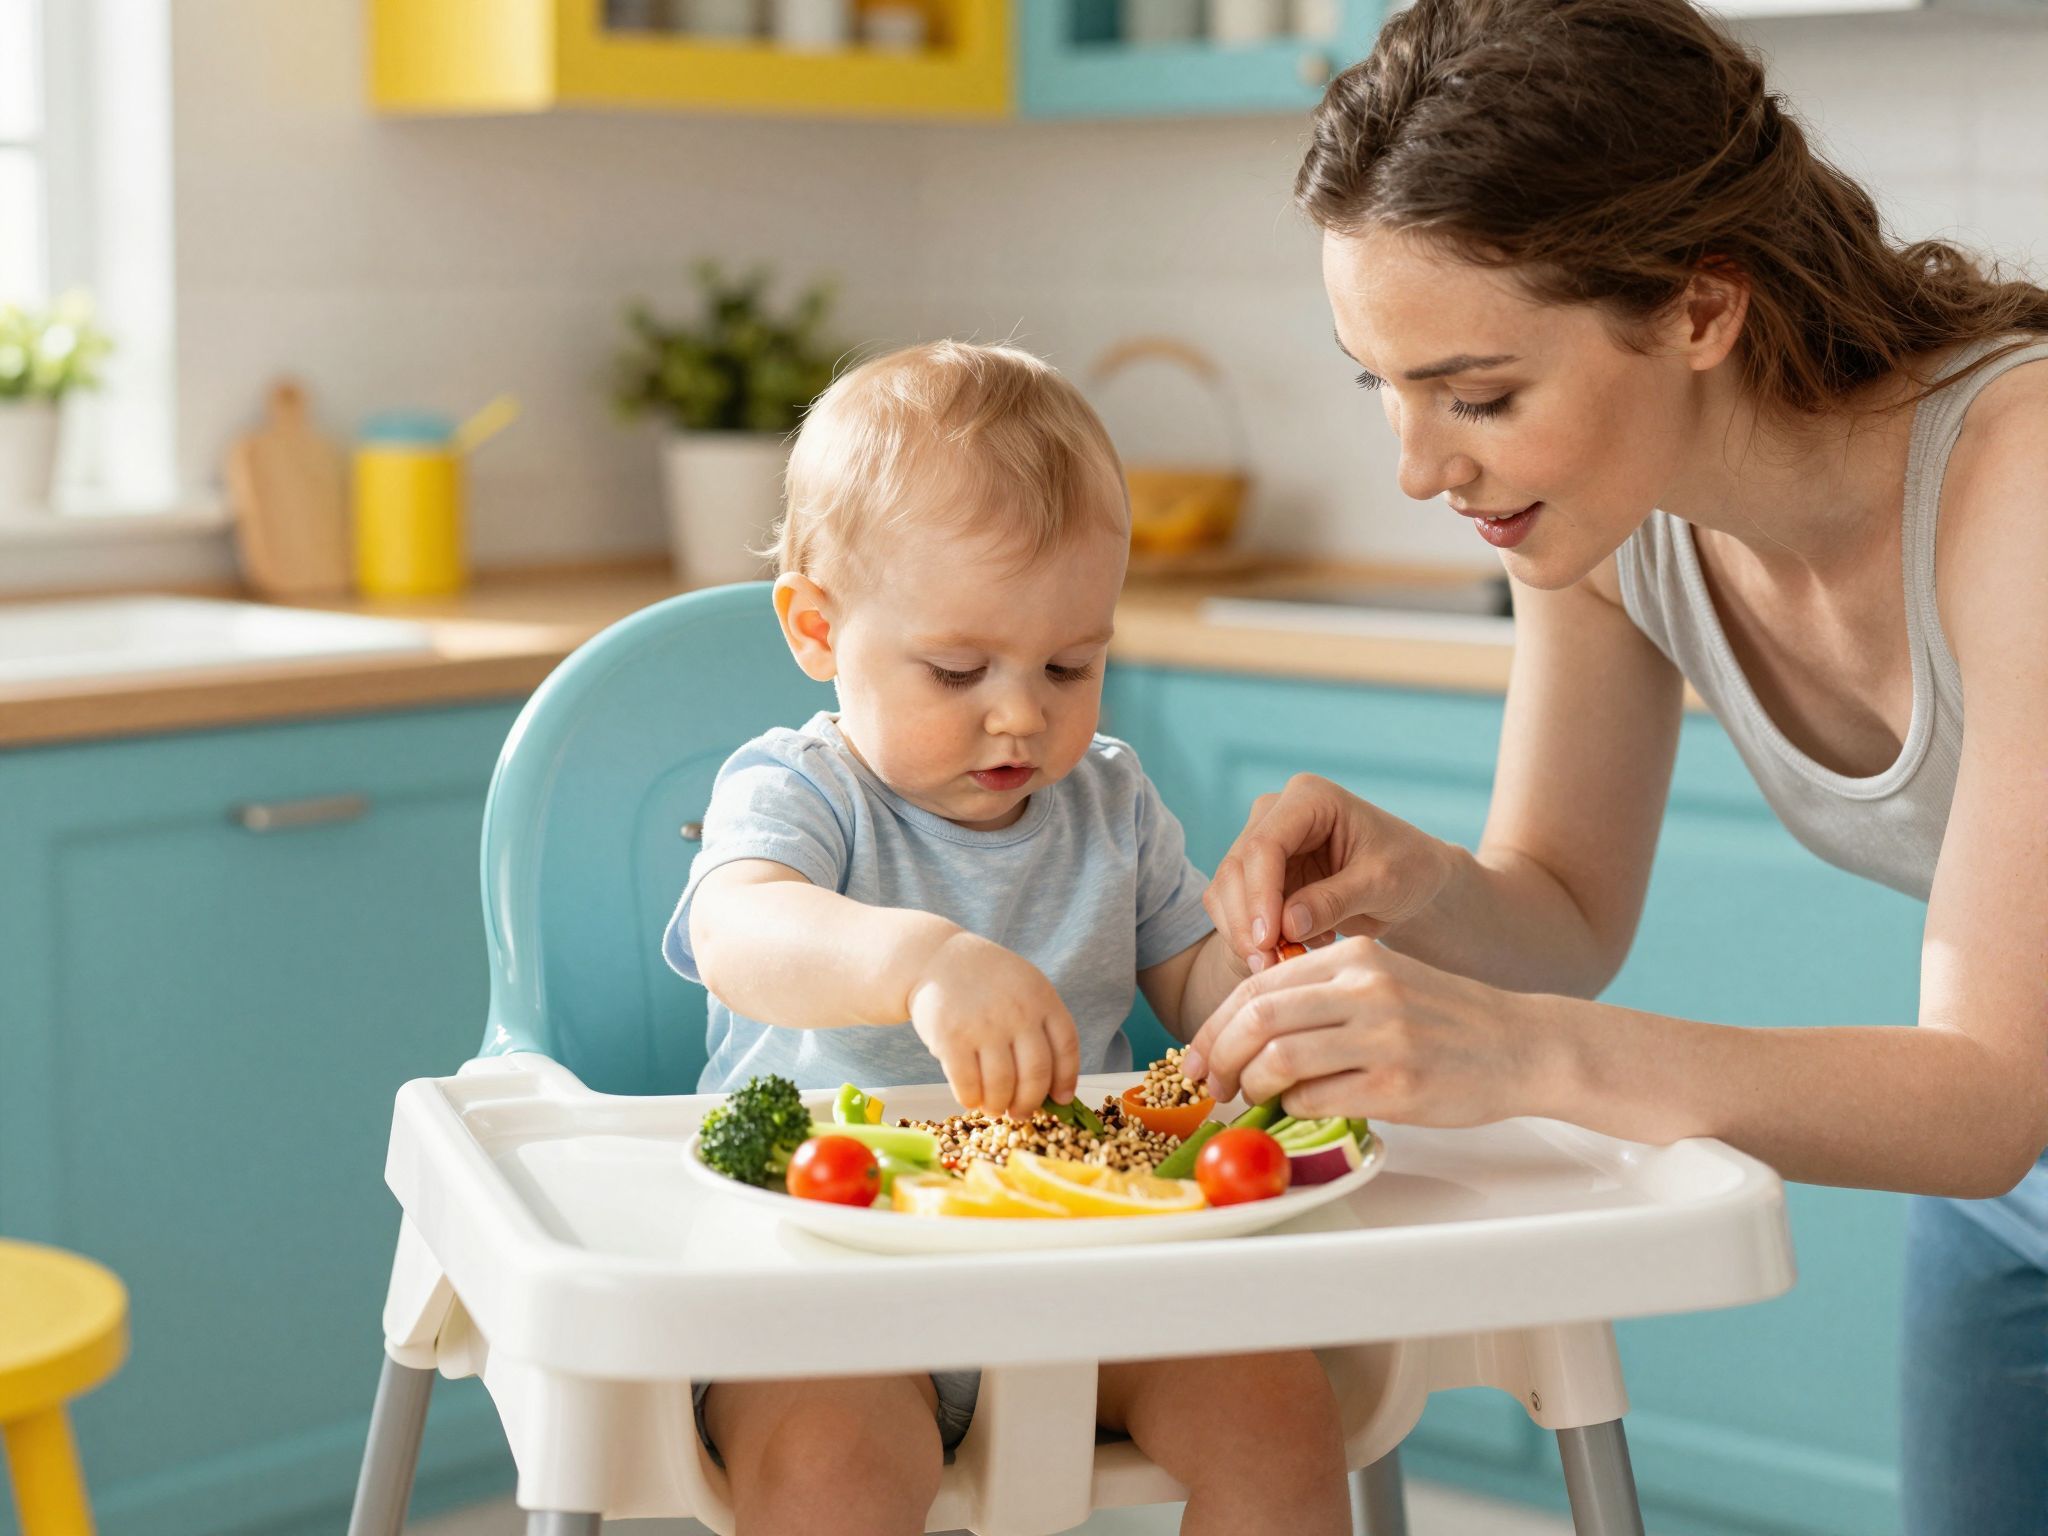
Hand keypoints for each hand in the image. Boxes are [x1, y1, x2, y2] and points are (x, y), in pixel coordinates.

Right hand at [907, 931, 1081, 1118]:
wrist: (936, 959)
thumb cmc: (986, 981)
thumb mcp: (1025, 987)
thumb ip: (1041, 1026)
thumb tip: (1054, 1087)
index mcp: (1042, 998)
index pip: (1066, 1048)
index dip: (1066, 1080)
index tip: (1061, 1099)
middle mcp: (1017, 1012)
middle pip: (1036, 1074)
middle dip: (1029, 1102)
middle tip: (1020, 1112)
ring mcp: (984, 1025)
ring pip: (1002, 1085)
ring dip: (999, 1105)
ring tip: (994, 1107)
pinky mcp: (951, 1038)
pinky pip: (967, 1084)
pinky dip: (971, 1099)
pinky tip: (971, 1098)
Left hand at [1182, 937, 1550, 1127]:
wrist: (1522, 1046)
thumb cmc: (1445, 1019)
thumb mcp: (1383, 981)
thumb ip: (1320, 996)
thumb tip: (1245, 1034)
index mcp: (1354, 957)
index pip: (1257, 985)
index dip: (1214, 1024)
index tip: (1196, 1053)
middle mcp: (1365, 990)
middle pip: (1257, 1019)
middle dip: (1216, 1056)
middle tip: (1208, 1083)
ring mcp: (1383, 1038)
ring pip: (1278, 1059)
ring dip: (1249, 1087)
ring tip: (1251, 1099)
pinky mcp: (1397, 1086)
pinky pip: (1316, 1099)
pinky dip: (1291, 1109)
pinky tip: (1295, 1111)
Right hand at [1205, 774, 1451, 967]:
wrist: (1414, 878)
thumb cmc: (1409, 868)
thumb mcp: (1383, 884)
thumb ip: (1335, 901)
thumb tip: (1287, 926)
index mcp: (1309, 798)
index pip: (1264, 845)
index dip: (1260, 895)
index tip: (1269, 941)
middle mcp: (1276, 813)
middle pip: (1236, 868)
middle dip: (1246, 922)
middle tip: (1269, 965)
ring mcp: (1263, 843)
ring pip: (1226, 891)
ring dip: (1244, 934)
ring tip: (1284, 963)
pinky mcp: (1259, 875)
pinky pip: (1235, 909)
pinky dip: (1252, 938)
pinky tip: (1292, 950)